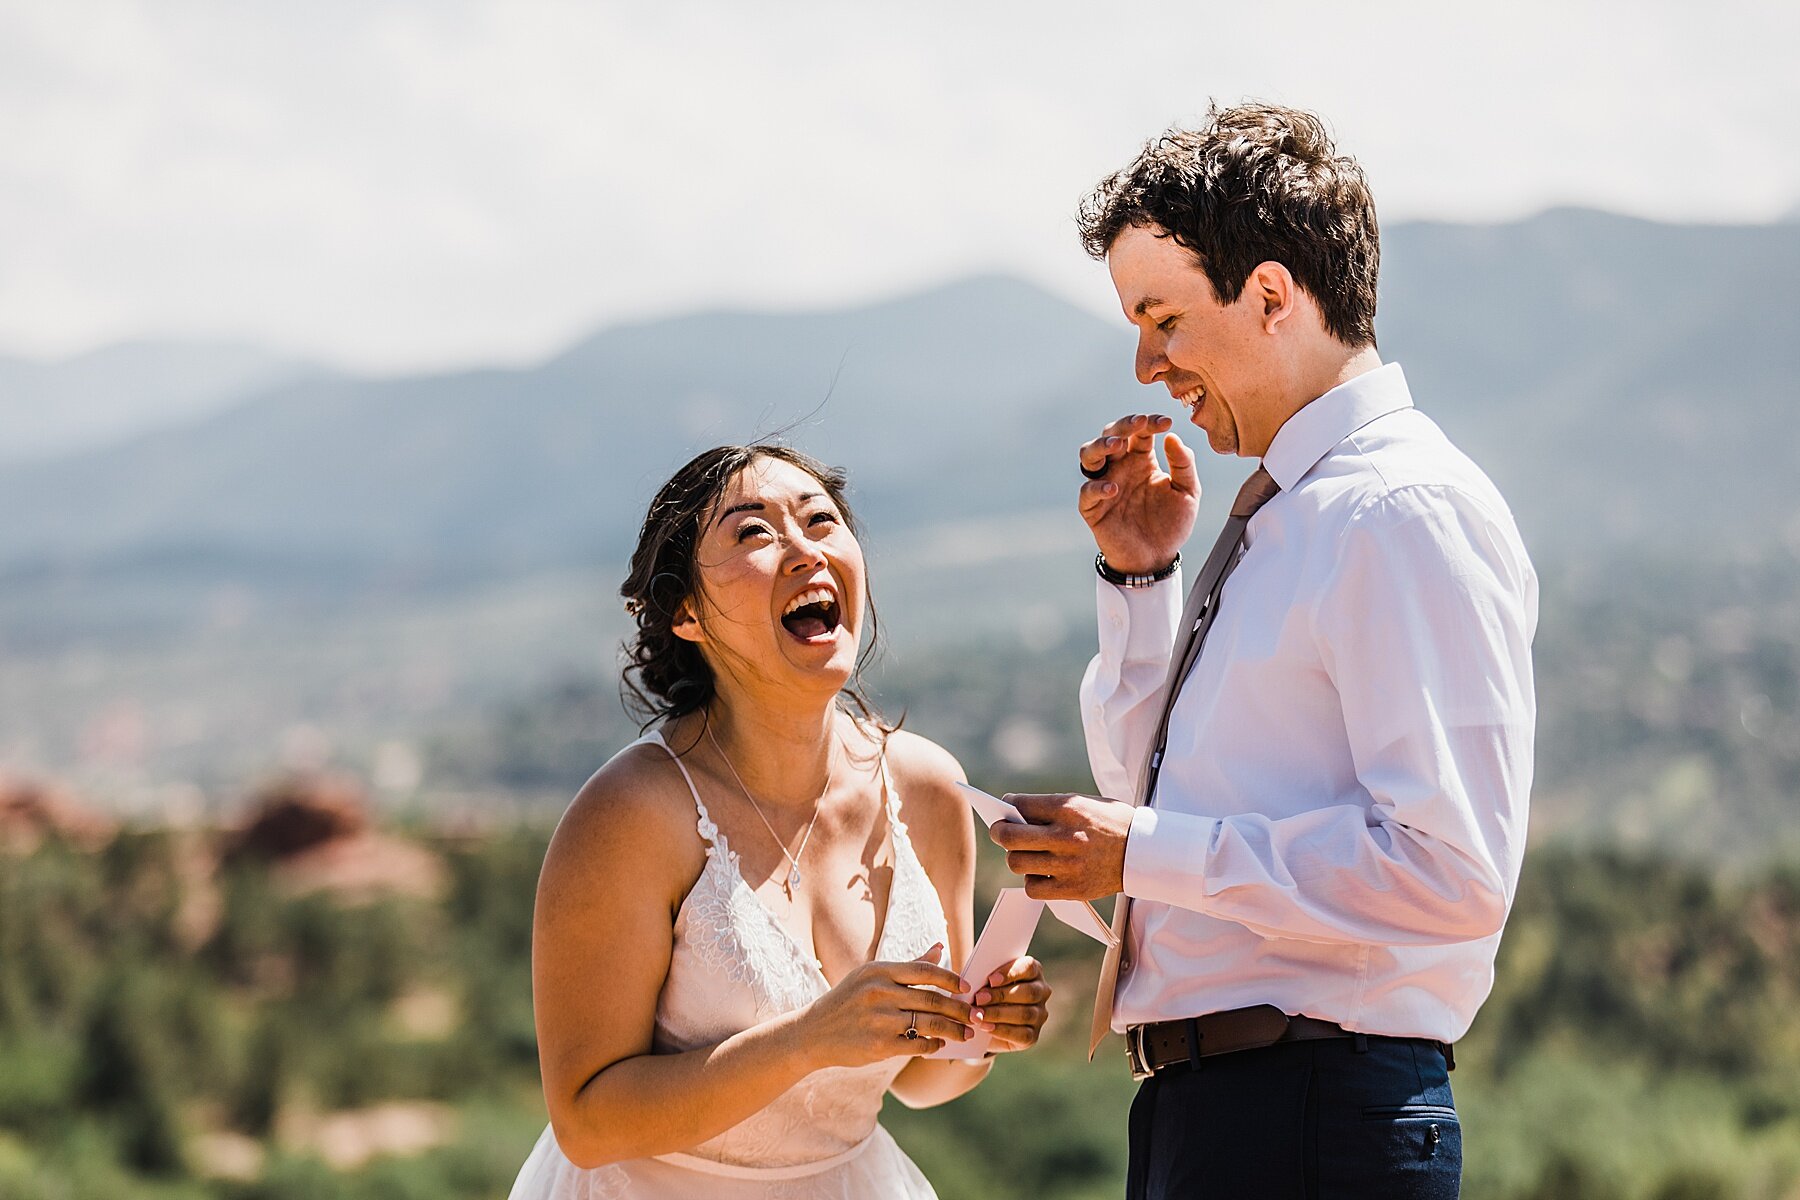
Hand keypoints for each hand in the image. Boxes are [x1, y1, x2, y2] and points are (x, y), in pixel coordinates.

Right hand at [800, 944, 975, 1067]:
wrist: (813, 1032)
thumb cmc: (847, 1001)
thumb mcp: (871, 976)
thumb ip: (908, 965)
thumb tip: (940, 948)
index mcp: (879, 971)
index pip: (925, 971)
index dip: (951, 978)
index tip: (966, 988)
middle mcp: (880, 993)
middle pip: (932, 1000)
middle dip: (959, 1010)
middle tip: (976, 1016)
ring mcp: (879, 1020)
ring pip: (929, 1024)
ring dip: (953, 1030)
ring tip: (965, 1033)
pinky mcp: (879, 1045)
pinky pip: (917, 1045)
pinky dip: (933, 1045)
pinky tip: (940, 1045)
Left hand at [968, 955, 1050, 1052]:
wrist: (982, 1020)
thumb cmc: (985, 992)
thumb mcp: (985, 980)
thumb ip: (986, 976)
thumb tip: (977, 978)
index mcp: (1034, 971)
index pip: (1029, 967)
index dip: (1011, 973)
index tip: (991, 980)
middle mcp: (1041, 992)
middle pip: (1028, 992)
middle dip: (1001, 995)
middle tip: (978, 998)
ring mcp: (1039, 1015)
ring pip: (1025, 1014)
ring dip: (998, 1014)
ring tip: (978, 1014)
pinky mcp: (1033, 1035)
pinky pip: (1022, 1034)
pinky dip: (1001, 1030)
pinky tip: (986, 1027)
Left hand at [989, 794, 1134, 900]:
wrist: (1145, 851)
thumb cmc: (1112, 823)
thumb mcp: (1086, 803)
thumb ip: (1053, 808)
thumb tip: (1017, 813)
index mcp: (1069, 808)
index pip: (1021, 805)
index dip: (1007, 806)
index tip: (1005, 809)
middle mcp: (1065, 836)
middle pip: (1010, 837)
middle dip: (999, 832)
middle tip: (1000, 832)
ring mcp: (1068, 864)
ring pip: (1017, 863)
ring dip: (1016, 858)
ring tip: (1024, 854)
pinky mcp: (1072, 888)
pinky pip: (1033, 888)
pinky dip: (1032, 881)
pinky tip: (1041, 873)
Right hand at [1078, 414, 1199, 574]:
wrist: (1157, 558)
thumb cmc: (1171, 524)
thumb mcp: (1188, 493)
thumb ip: (1184, 465)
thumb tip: (1172, 437)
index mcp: (1142, 460)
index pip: (1140, 432)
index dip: (1149, 422)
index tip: (1166, 422)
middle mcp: (1120, 468)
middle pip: (1110, 434)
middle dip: (1122, 425)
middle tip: (1138, 424)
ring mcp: (1104, 485)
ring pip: (1089, 455)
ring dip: (1100, 445)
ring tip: (1117, 446)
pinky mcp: (1094, 509)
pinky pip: (1087, 492)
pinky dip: (1096, 487)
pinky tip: (1113, 489)